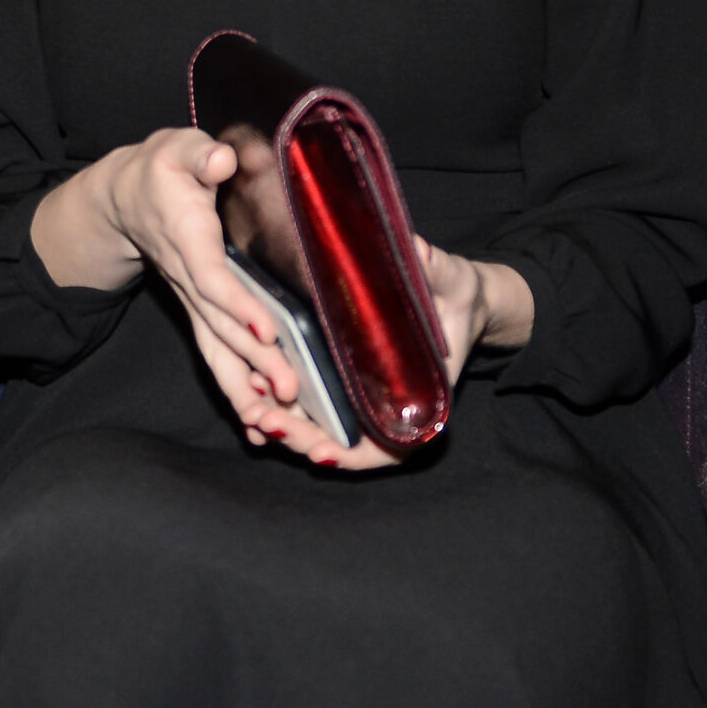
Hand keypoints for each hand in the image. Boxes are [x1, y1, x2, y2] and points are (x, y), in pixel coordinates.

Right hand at [32, 129, 306, 430]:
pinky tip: (258, 423)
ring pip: (216, 350)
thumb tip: (221, 159)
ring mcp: (191, 300)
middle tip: (288, 391)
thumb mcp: (177, 148)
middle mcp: (187, 278)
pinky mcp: (199, 311)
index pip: (213, 278)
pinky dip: (235, 390)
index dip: (238, 305)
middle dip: (253, 360)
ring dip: (243, 387)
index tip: (268, 329)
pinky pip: (216, 355)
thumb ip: (199, 154)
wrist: (125, 198)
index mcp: (186, 238)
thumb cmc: (161, 170)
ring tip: (274, 422)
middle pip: (219, 326)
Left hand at [232, 235, 533, 471]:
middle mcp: (387, 405)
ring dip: (284, 422)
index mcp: (418, 397)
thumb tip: (418, 253)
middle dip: (300, 436)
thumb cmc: (455, 294)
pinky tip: (254, 383)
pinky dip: (283, 400)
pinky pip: (311, 400)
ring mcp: (361, 394)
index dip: (353, 455)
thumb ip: (435, 271)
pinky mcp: (341, 375)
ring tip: (251, 409)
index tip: (321, 454)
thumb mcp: (450, 279)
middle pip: (340, 442)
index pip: (387, 447)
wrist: (453, 295)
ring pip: (319, 425)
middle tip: (263, 420)